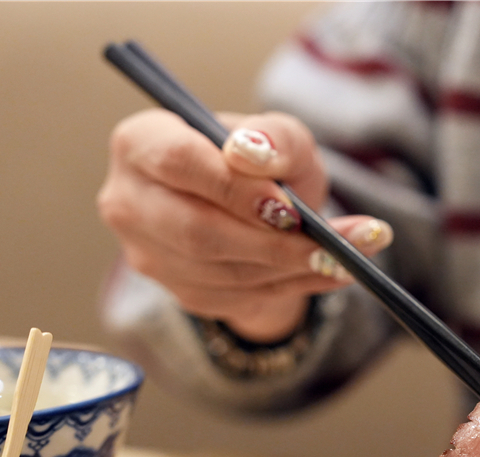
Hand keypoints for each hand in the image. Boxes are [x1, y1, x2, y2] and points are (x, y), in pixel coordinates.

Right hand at [97, 109, 392, 341]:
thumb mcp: (281, 135)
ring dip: (291, 267)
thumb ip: (275, 135)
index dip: (235, 187)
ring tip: (350, 256)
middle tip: (330, 245)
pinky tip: (335, 273)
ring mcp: (150, 255)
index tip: (289, 205)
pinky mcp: (181, 292)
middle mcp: (130, 201)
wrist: (261, 209)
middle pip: (196, 230)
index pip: (178, 162)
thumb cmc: (264, 162)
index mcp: (141, 143)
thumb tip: (253, 152)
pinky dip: (296, 286)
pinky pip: (240, 297)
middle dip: (271, 242)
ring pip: (221, 271)